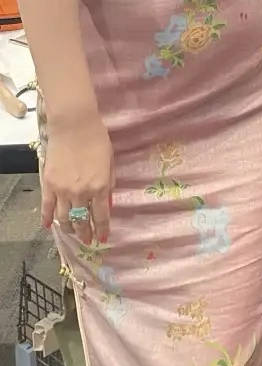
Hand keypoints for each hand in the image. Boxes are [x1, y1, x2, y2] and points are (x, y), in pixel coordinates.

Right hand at [41, 112, 113, 246]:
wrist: (74, 125)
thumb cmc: (97, 138)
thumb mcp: (110, 160)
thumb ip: (110, 181)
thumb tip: (108, 200)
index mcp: (100, 186)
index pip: (101, 216)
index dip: (102, 230)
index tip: (103, 239)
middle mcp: (81, 193)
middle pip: (82, 220)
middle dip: (85, 233)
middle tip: (87, 240)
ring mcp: (63, 190)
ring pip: (64, 218)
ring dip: (69, 228)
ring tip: (73, 232)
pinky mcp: (48, 185)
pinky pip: (47, 207)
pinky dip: (47, 219)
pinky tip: (49, 226)